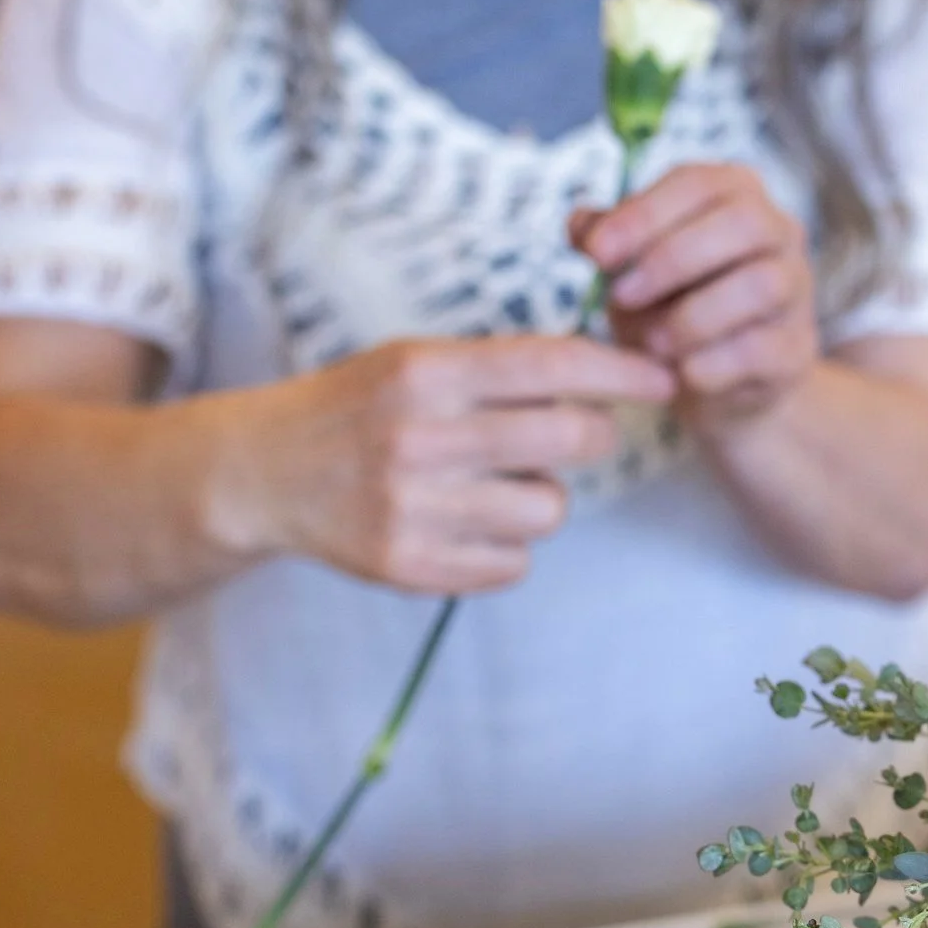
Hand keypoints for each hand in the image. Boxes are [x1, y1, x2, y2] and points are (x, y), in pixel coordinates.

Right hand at [211, 336, 673, 593]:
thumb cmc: (361, 407)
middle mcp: (420, 437)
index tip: (664, 381)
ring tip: (497, 484)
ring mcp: (412, 507)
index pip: (553, 366)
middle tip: (581, 434)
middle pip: (569, 440)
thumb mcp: (416, 361)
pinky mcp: (407, 566)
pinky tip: (466, 522)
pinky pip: (513, 564)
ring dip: (542, 498)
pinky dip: (506, 547)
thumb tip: (610, 379)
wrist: (262, 472)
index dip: (622, 374)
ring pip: (548, 510)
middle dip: (594, 436)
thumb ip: (503, 368)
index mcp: (426, 372)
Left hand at [571, 163, 819, 424]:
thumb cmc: (671, 305)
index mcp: (735, 194)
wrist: (718, 381)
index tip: (596, 252)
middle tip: (621, 296)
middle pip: (743, 223)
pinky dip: (710, 364)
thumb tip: (580, 224)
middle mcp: (778, 232)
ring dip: (692, 317)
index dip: (645, 213)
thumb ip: (606, 239)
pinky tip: (681, 374)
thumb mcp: (631, 266)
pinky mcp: (796, 348)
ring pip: (759, 285)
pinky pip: (759, 349)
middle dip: (672, 259)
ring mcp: (796, 290)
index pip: (699, 182)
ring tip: (651, 343)